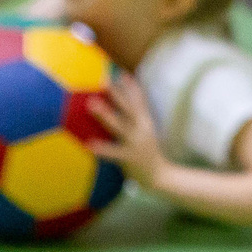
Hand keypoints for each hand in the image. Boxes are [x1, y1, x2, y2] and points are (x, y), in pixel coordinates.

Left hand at [86, 71, 166, 187]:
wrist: (162, 177)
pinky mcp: (130, 158)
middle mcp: (142, 130)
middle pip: (129, 109)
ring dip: (106, 114)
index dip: (132, 88)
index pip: (139, 102)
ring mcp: (136, 143)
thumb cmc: (148, 154)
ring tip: (91, 104)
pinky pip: (114, 152)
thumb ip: (133, 122)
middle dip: (118, 94)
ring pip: (119, 126)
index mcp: (145, 123)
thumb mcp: (145, 135)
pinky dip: (103, 148)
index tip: (122, 73)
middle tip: (105, 80)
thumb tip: (119, 110)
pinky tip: (89, 144)